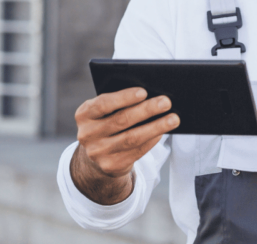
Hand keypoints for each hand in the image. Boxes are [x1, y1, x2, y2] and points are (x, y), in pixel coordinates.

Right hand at [70, 87, 178, 204]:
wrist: (96, 154)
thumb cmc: (106, 122)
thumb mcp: (104, 111)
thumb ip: (118, 102)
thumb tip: (150, 95)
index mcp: (83, 114)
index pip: (103, 104)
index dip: (124, 98)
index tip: (144, 91)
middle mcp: (87, 134)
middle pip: (121, 120)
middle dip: (146, 110)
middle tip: (166, 102)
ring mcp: (98, 152)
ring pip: (132, 138)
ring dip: (155, 127)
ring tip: (173, 118)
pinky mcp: (111, 166)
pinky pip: (136, 152)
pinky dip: (152, 140)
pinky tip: (163, 132)